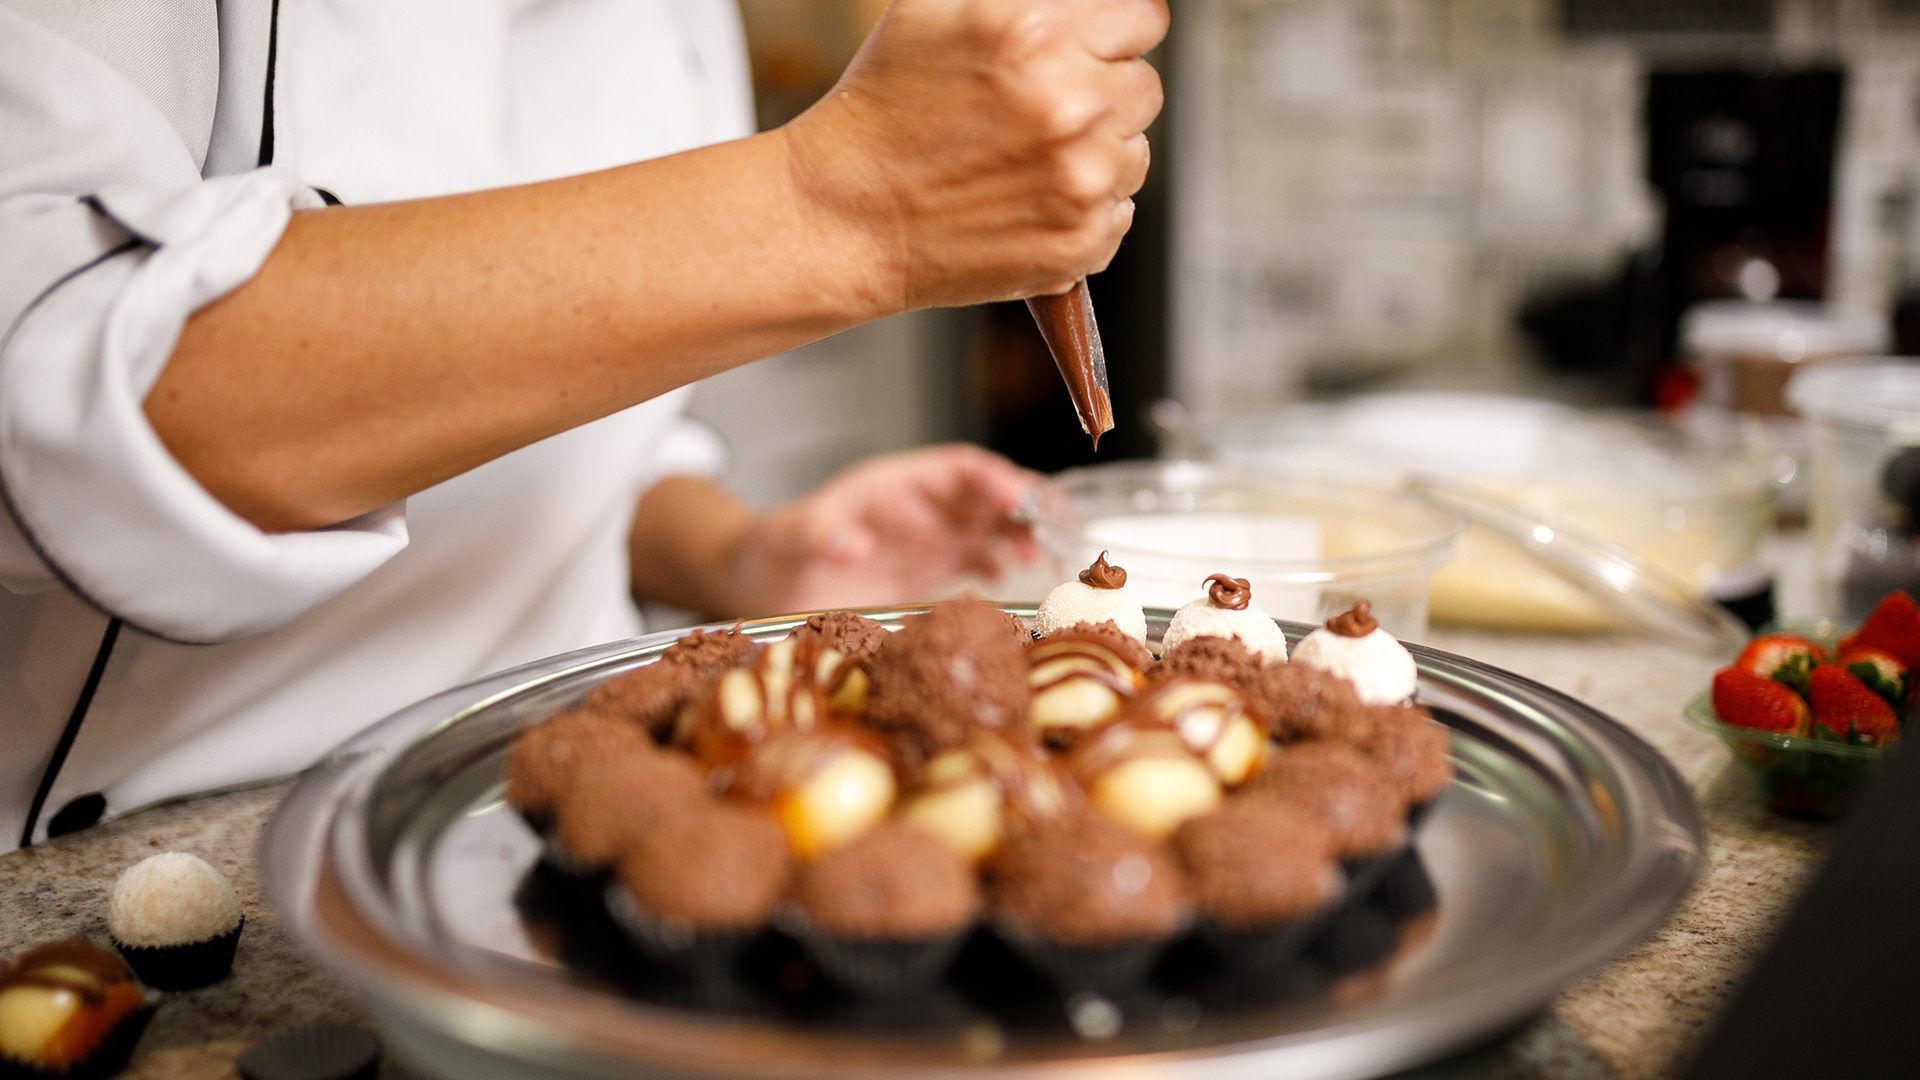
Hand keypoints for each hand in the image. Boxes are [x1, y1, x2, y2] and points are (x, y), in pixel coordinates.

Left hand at [727, 444, 1040, 614]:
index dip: (992, 478)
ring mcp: (928, 540)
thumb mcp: (790, 540)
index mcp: (894, 485)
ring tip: (1045, 554)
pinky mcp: (928, 571)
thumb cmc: (775, 551)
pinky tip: (1014, 578)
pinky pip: (977, 560)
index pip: (956, 469)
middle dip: (1024, 504)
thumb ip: (818, 535)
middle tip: (1056, 526)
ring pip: (990, 526)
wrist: (763, 588)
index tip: (1018, 497)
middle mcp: (919, 508)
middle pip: (986, 494)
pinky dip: (1001, 565)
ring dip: (1021, 534)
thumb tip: (850, 544)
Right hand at [784, 0, 1168, 310]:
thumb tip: (1075, 1)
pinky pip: (1119, 212)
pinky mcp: (1081, 240)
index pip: (1145, 17)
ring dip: (1095, 154)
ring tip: (1023, 160)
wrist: (846, 217)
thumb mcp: (935, 8)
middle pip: (1144, 86)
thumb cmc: (881, 113)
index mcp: (1037, 35)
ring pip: (1134, 152)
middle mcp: (1069, 105)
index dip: (1116, 32)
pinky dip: (1083, 209)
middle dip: (1101, 93)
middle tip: (1039, 112)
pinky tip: (1025, 201)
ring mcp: (1082, 180)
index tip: (1093, 50)